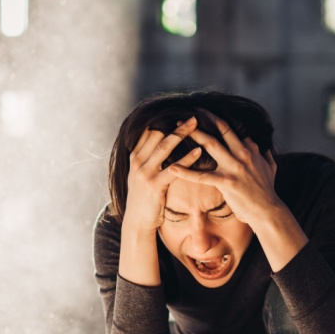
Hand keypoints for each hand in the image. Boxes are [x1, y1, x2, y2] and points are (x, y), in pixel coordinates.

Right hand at [122, 117, 202, 233]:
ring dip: (181, 134)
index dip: (164, 120)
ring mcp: (145, 173)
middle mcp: (138, 162)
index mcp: (135, 157)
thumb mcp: (141, 175)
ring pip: (164, 147)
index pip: (148, 131)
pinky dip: (187, 158)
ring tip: (197, 124)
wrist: (137, 222)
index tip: (181, 111)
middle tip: (193, 114)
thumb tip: (160, 143)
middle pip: (157, 135)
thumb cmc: (144, 198)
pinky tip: (199, 151)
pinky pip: (173, 168)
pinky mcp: (154, 185)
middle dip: (176, 124)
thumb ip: (148, 159)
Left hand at [167, 113, 306, 272]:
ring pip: (211, 145)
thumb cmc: (267, 192)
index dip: (216, 120)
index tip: (203, 113)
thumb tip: (262, 146)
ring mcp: (235, 167)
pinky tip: (172, 169)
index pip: (232, 128)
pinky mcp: (227, 182)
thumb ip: (265, 155)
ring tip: (176, 130)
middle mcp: (243, 154)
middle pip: (221, 130)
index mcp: (250, 150)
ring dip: (193, 135)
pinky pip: (202, 176)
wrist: (269, 212)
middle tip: (187, 113)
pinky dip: (186, 172)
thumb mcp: (270, 168)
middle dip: (203, 119)